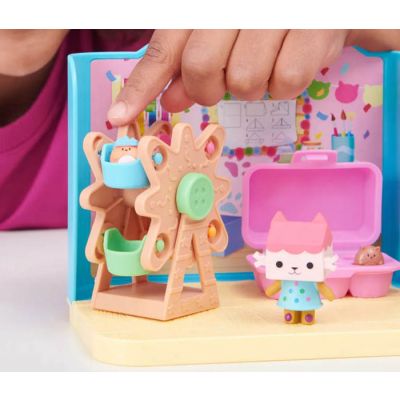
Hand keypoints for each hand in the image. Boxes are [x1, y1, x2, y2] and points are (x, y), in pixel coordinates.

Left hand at [108, 29, 399, 125]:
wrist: (322, 3)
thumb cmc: (267, 18)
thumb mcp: (222, 36)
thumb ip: (192, 64)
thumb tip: (171, 99)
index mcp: (201, 7)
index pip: (162, 53)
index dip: (138, 89)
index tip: (118, 119)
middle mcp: (231, 7)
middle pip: (201, 72)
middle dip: (210, 90)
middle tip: (227, 78)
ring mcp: (272, 16)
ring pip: (244, 83)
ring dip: (253, 86)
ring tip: (266, 61)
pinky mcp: (311, 29)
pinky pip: (285, 84)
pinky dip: (286, 84)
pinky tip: (290, 61)